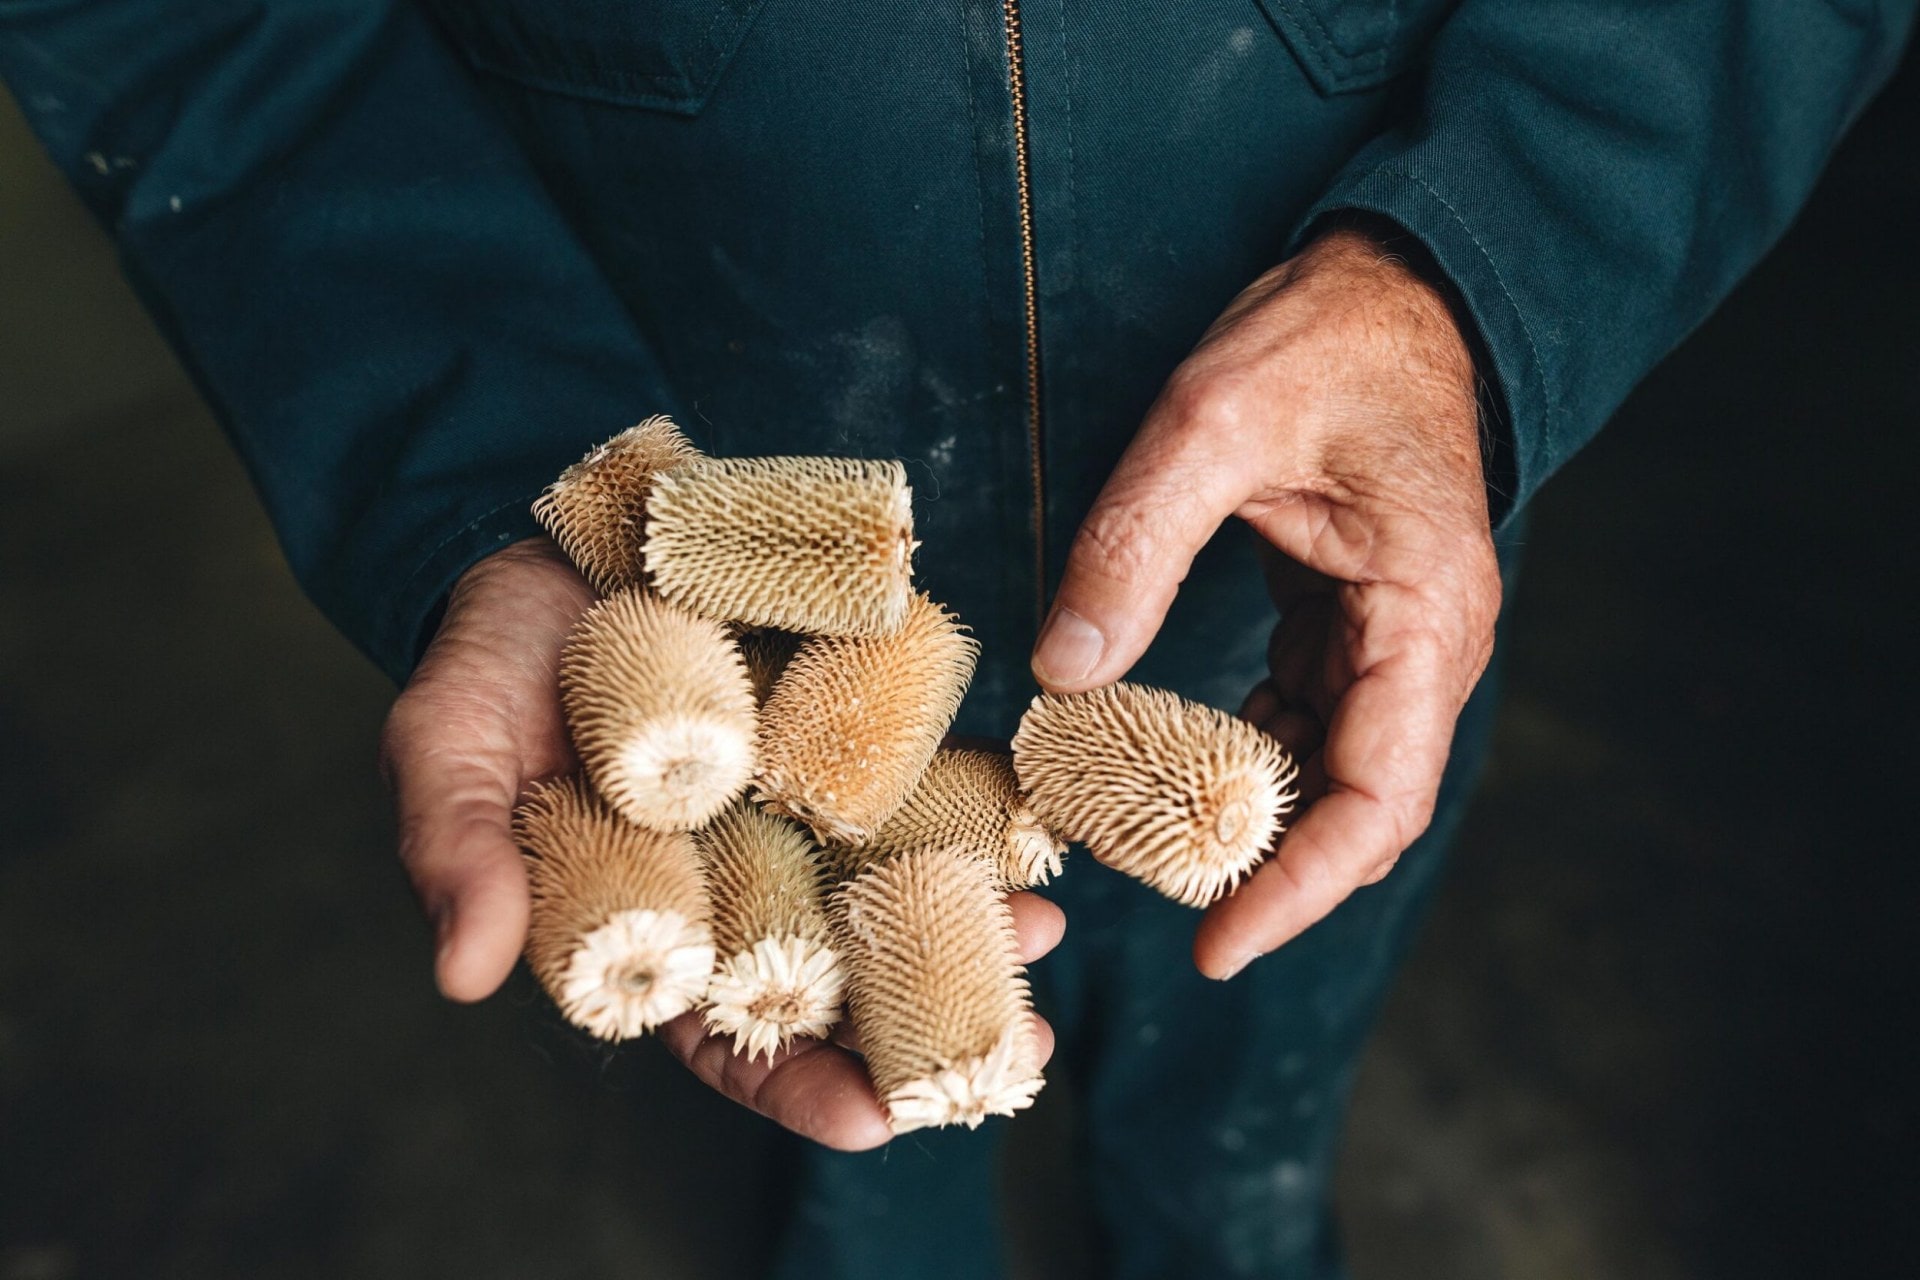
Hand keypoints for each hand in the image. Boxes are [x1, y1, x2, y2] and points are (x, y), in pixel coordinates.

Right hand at [381, 536, 1062, 1148]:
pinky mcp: (851, 731)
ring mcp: (805, 808)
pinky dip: (981, 808)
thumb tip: (465, 976)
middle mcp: (746, 881)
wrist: (558, 541)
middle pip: (845, 983)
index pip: (728, 1037)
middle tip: (1016, 1048)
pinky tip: (1038, 822)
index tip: (870, 1117)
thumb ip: (458, 850)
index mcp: (656, 925)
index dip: (796, 1085)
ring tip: (1043, 929)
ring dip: (979, 923)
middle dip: (930, 1026)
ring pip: (899, 891)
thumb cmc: (490, 661)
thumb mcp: (446, 745)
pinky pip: (928, 783)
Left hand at [1029, 225, 1500, 978]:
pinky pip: (1302, 720)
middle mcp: (1423, 647)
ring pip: (1326, 773)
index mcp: (1422, 615)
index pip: (1377, 797)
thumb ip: (1136, 545)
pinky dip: (1238, 758)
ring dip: (1247, 820)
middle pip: (1356, 809)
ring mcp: (1390, 639)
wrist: (1393, 287)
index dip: (1300, 886)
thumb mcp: (1215, 420)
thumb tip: (1065, 672)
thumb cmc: (1328, 339)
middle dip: (1268, 872)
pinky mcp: (1350, 622)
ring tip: (1145, 850)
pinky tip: (1165, 769)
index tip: (1218, 946)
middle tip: (1166, 916)